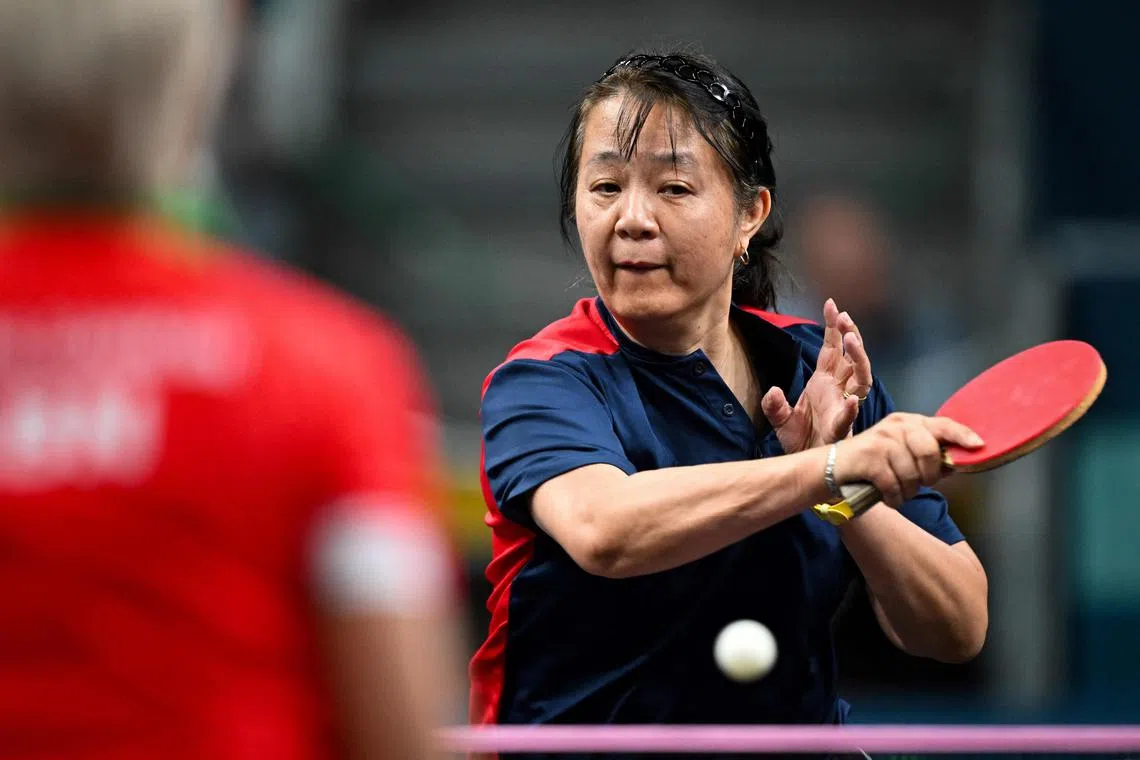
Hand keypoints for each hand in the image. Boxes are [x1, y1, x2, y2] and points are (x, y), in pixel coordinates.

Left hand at [762, 299, 871, 452]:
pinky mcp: (842, 429)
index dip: (834, 327)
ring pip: (860, 378)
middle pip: (851, 358)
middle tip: (844, 318)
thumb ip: (775, 404)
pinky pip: (849, 417)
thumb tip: (774, 391)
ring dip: (858, 359)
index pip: (832, 348)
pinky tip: (851, 400)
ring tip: (850, 340)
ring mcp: (843, 407)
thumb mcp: (780, 419)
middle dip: (850, 336)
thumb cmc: (799, 441)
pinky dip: (851, 408)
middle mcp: (838, 390)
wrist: (804, 467)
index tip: (832, 305)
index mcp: (825, 382)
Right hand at [832, 413, 983, 506]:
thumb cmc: (871, 464)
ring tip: (895, 490)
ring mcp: (882, 440)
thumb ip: (927, 456)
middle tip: (916, 482)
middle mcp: (896, 426)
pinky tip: (886, 496)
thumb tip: (955, 464)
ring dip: (907, 491)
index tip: (979, 445)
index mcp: (907, 422)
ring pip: (912, 475)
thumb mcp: (900, 452)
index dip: (962, 436)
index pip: (943, 425)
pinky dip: (893, 498)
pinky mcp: (870, 458)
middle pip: (930, 452)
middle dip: (928, 476)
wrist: (831, 469)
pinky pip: (895, 486)